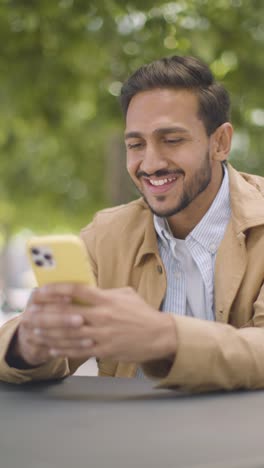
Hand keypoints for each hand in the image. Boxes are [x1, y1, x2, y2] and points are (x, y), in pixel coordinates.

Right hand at [13, 287, 90, 366]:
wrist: (33, 337)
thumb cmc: (53, 312)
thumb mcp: (53, 301)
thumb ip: (66, 295)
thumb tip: (87, 287)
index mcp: (33, 300)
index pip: (38, 295)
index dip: (54, 296)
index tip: (70, 298)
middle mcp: (28, 316)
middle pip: (43, 318)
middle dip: (63, 319)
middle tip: (81, 319)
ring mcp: (30, 335)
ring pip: (50, 336)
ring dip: (70, 335)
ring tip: (89, 335)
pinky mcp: (36, 350)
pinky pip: (55, 349)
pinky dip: (72, 347)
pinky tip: (86, 344)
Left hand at [28, 284, 177, 362]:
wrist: (160, 335)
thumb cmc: (142, 313)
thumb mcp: (126, 294)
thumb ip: (106, 292)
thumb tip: (88, 289)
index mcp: (107, 299)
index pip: (77, 290)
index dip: (57, 290)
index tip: (42, 290)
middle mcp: (102, 316)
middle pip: (67, 314)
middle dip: (45, 314)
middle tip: (31, 313)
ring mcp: (103, 335)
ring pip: (69, 334)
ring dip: (49, 333)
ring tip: (35, 331)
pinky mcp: (105, 350)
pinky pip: (79, 350)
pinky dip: (63, 349)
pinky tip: (51, 348)